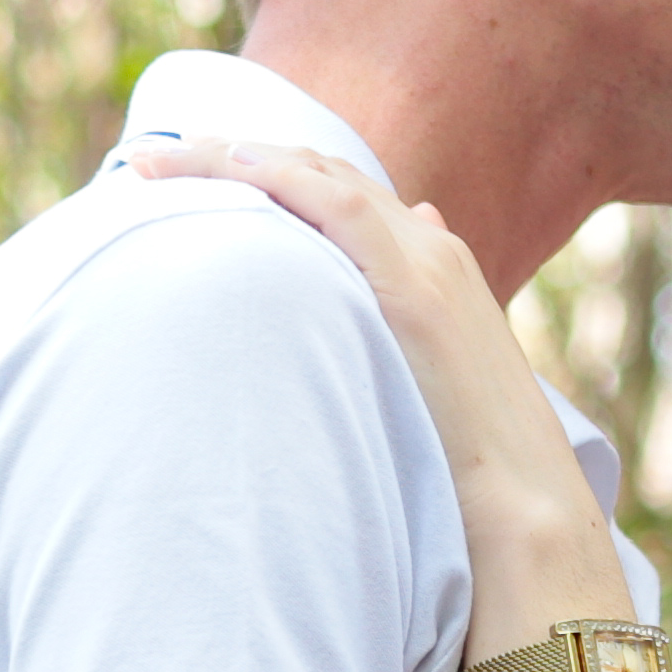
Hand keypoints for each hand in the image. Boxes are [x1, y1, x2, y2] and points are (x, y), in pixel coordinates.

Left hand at [123, 135, 609, 578]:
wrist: (524, 514)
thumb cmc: (465, 473)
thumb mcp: (419, 392)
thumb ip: (388, 344)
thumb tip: (357, 306)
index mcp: (434, 269)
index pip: (335, 195)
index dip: (261, 177)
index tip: (188, 180)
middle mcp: (433, 249)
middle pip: (317, 172)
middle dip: (229, 157)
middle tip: (147, 162)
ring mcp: (430, 262)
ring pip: (317, 175)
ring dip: (230, 158)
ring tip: (152, 164)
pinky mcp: (418, 290)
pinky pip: (339, 207)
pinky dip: (281, 177)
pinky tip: (228, 167)